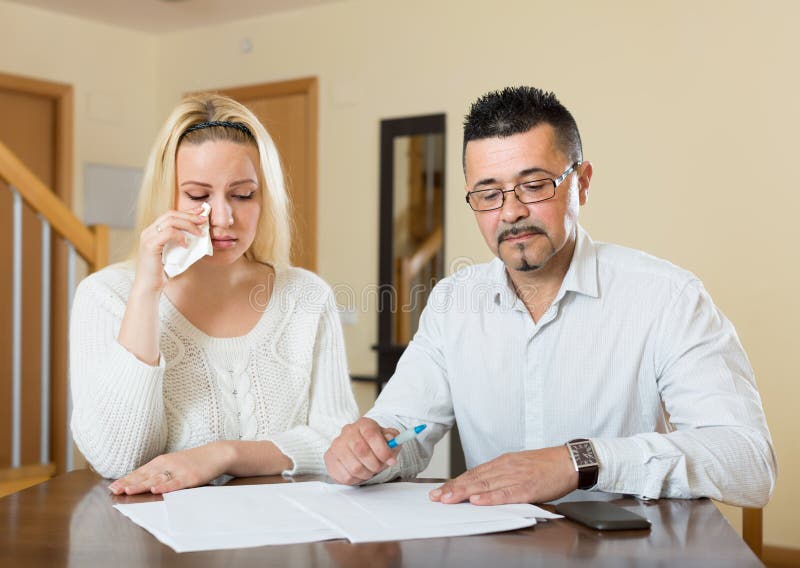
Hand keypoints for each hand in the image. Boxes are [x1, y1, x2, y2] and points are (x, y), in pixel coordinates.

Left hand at [108, 441, 234, 494]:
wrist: (216, 454)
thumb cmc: (193, 461)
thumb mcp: (173, 463)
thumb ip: (157, 471)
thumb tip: (139, 481)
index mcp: (161, 462)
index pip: (140, 472)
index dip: (126, 479)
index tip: (112, 487)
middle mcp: (167, 465)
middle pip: (145, 476)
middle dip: (129, 483)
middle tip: (114, 490)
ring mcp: (179, 471)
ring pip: (157, 479)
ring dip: (142, 485)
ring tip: (129, 490)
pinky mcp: (190, 477)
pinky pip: (175, 483)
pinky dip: (165, 486)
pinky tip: (156, 489)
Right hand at [133, 206, 206, 293]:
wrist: (149, 287)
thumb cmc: (162, 272)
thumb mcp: (175, 254)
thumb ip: (182, 242)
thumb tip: (200, 234)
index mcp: (153, 232)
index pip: (170, 215)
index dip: (186, 212)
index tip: (201, 212)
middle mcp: (148, 231)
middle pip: (171, 214)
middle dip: (190, 216)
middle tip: (204, 219)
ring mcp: (148, 237)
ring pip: (170, 221)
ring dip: (188, 225)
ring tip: (199, 233)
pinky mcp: (150, 245)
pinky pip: (168, 233)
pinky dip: (180, 236)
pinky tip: (186, 245)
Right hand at [324, 418, 399, 484]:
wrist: (359, 449)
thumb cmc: (375, 445)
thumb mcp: (389, 440)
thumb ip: (393, 439)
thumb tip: (391, 440)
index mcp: (363, 424)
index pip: (371, 434)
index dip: (382, 450)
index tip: (390, 460)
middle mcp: (348, 431)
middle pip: (361, 451)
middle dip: (375, 464)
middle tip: (379, 467)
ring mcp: (336, 445)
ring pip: (354, 467)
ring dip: (366, 473)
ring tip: (369, 470)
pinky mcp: (329, 458)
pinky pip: (345, 476)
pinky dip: (356, 479)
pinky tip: (359, 474)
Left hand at [428, 445, 577, 504]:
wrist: (569, 461)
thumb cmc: (545, 465)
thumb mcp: (518, 465)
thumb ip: (501, 474)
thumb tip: (481, 486)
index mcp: (503, 461)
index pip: (473, 473)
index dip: (455, 482)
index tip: (441, 490)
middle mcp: (506, 467)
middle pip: (475, 479)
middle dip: (453, 488)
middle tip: (437, 497)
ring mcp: (516, 477)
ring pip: (485, 485)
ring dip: (464, 493)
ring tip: (449, 499)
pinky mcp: (527, 488)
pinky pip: (505, 493)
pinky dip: (490, 498)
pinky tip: (477, 501)